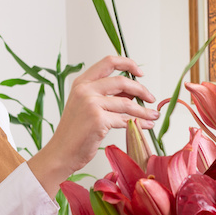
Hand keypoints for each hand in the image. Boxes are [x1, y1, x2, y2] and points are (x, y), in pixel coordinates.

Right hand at [27, 55, 157, 196]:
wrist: (61, 152)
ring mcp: (91, 104)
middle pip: (122, 81)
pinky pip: (126, 119)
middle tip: (151, 98)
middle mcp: (85, 89)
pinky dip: (140, 123)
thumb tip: (133, 92)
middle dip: (141, 90)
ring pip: (128, 103)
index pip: (108, 62)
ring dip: (144, 110)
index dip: (128, 64)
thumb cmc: (75, 132)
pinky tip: (146, 126)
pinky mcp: (98, 119)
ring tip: (154, 115)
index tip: (140, 73)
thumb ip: (107, 95)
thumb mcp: (86, 106)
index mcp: (82, 82)